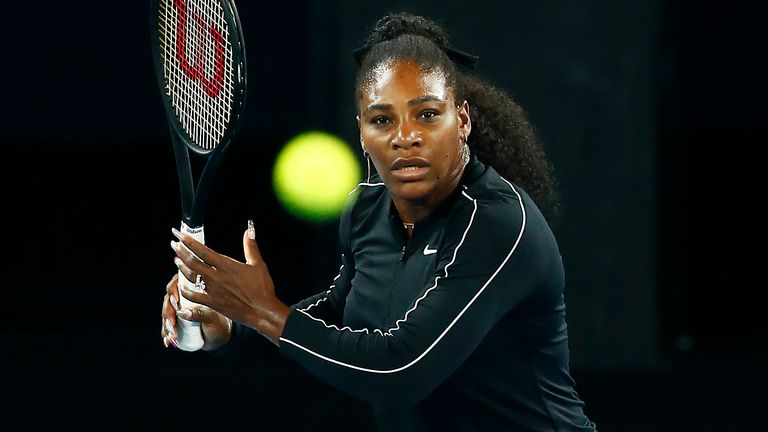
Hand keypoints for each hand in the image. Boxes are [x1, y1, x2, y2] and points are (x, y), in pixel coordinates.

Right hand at [161, 273, 232, 350]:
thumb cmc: (219, 323)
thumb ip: (200, 313)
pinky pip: (166, 325)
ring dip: (166, 325)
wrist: (218, 337)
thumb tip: (182, 312)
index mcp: (194, 290)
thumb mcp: (212, 318)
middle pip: (169, 300)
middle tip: (172, 326)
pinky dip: (166, 333)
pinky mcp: (174, 320)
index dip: (174, 291)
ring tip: (172, 336)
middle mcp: (183, 296)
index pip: (178, 283)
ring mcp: (177, 308)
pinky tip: (168, 340)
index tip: (175, 303)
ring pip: (166, 313)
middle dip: (169, 314)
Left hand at [170, 221, 290, 344]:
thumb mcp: (258, 264)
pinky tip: (181, 285)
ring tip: (176, 259)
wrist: (262, 311)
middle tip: (174, 243)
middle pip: (192, 261)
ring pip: (191, 276)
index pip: (202, 250)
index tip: (180, 234)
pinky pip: (193, 296)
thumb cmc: (262, 288)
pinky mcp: (212, 303)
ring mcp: (212, 290)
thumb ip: (251, 246)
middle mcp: (216, 277)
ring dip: (182, 267)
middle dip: (181, 251)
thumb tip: (249, 230)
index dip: (189, 241)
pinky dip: (185, 290)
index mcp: (226, 265)